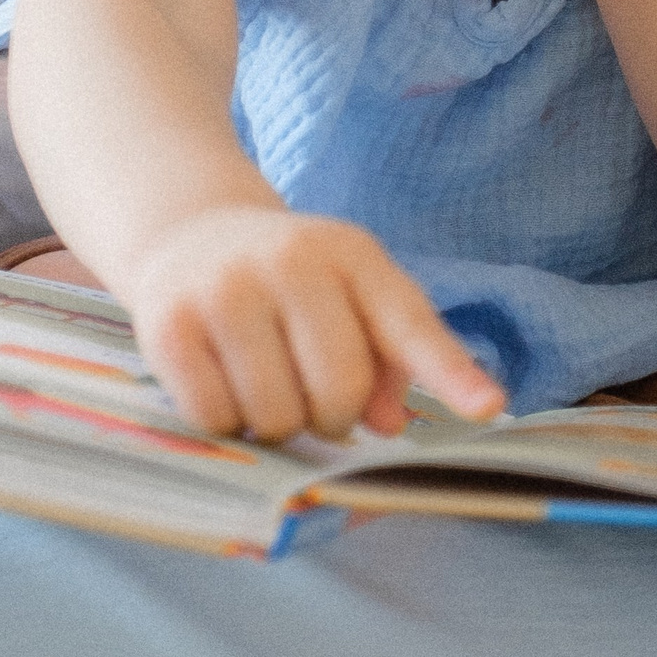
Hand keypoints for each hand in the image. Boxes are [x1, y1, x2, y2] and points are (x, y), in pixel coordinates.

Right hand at [126, 206, 504, 441]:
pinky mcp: (167, 325)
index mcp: (351, 254)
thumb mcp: (351, 292)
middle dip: (334, 417)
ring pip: (275, 414)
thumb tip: (392, 423)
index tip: (489, 408)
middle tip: (315, 399)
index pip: (408, 321)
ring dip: (277, 424)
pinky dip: (225, 422)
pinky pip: (215, 417)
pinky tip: (224, 383)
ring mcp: (225, 290)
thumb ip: (389, 356)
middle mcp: (291, 262)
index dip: (450, 372)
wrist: (190, 232)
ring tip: (268, 385)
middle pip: (339, 389)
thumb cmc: (291, 279)